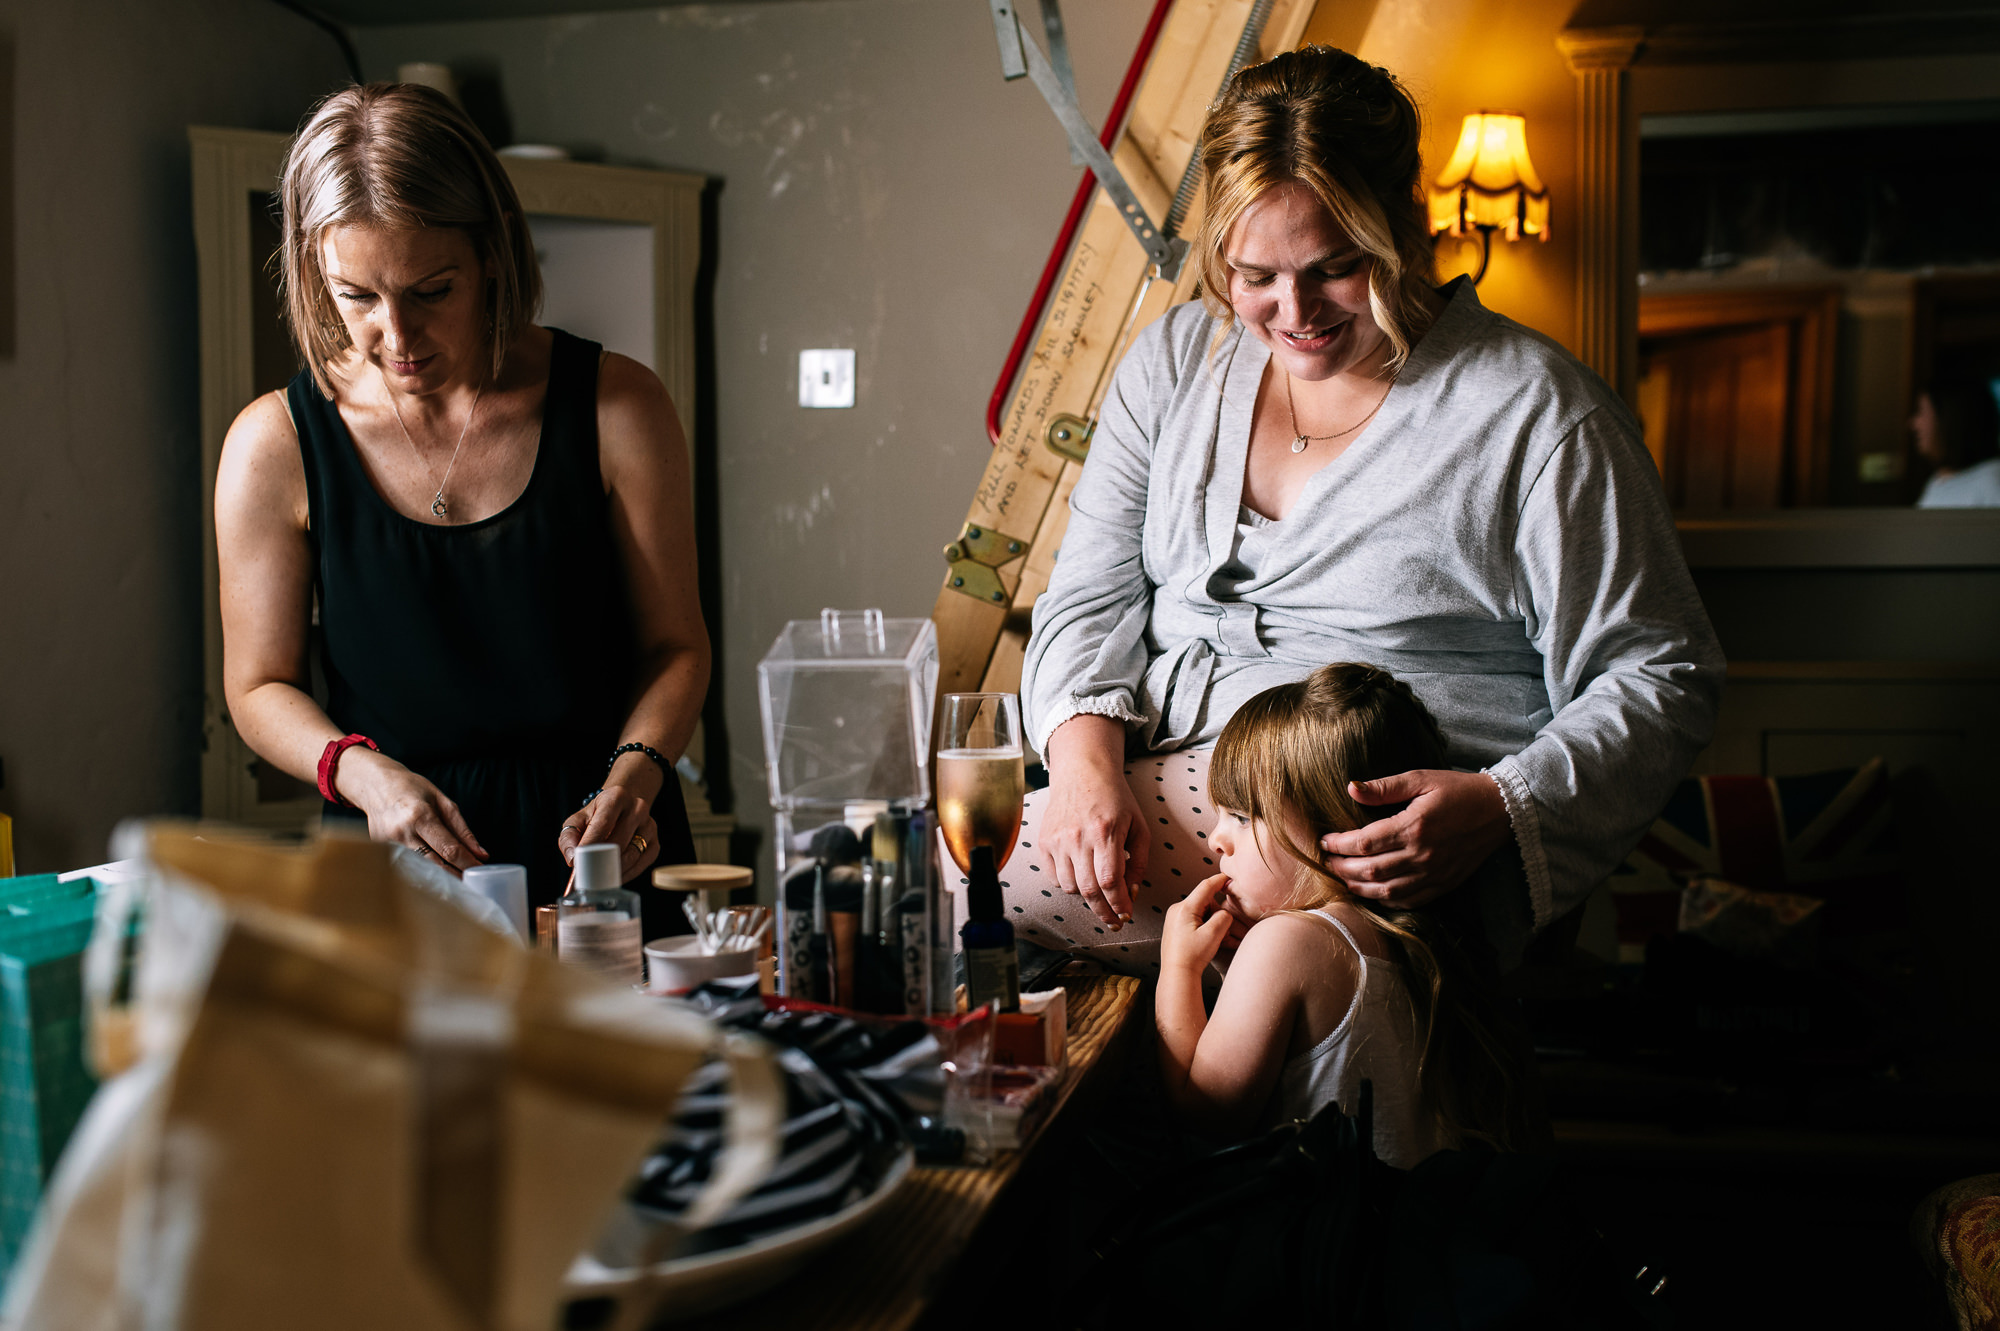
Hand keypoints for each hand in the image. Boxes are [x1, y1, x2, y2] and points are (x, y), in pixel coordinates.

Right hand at [338, 749, 487, 875]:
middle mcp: (401, 832)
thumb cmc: (412, 789)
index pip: (448, 848)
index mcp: (419, 816)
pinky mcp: (379, 850)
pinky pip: (406, 865)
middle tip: (472, 880)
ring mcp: (386, 844)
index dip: (467, 863)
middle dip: (456, 874)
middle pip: (434, 864)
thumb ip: (462, 830)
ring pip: (420, 870)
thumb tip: (480, 854)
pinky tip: (432, 874)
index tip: (480, 871)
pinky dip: (421, 871)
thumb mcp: (442, 801)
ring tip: (456, 880)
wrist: (375, 784)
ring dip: (440, 877)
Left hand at [559, 781, 661, 884]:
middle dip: (601, 862)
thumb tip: (573, 859)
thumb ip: (569, 838)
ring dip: (614, 871)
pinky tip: (615, 877)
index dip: (591, 844)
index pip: (604, 823)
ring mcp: (650, 825)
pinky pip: (642, 863)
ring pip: (632, 855)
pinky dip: (627, 874)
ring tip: (598, 880)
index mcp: (617, 797)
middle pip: (619, 841)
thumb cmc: (597, 816)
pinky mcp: (655, 842)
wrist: (623, 808)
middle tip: (586, 877)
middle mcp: (637, 808)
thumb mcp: (577, 820)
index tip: (579, 862)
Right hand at [1040, 721, 1147, 928]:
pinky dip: (1068, 884)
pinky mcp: (1044, 842)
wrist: (1082, 772)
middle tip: (1114, 922)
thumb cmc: (1116, 799)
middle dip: (1104, 912)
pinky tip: (1081, 876)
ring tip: (1099, 893)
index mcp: (1105, 831)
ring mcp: (1057, 840)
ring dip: (1087, 897)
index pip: (1110, 881)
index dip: (1119, 905)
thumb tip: (1132, 893)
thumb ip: (1138, 862)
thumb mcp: (1139, 826)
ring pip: (1070, 887)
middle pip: (1089, 890)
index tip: (1126, 916)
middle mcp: (1078, 837)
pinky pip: (1054, 877)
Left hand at [1162, 875, 1235, 974]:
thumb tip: (1224, 912)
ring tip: (1216, 940)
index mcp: (1184, 908)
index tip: (1229, 876)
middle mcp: (1177, 910)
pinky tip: (1209, 940)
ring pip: (1201, 912)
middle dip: (1218, 914)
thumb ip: (1223, 917)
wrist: (1177, 975)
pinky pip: (1195, 920)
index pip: (1205, 886)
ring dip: (1213, 923)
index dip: (1219, 880)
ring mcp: (1175, 919)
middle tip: (1224, 931)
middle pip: (1205, 902)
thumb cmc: (1192, 957)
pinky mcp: (1176, 927)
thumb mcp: (1213, 935)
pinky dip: (1205, 927)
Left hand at [1320, 769, 1509, 907]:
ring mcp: (1433, 874)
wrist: (1500, 811)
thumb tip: (1351, 788)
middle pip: (1369, 871)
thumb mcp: (1421, 779)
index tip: (1325, 840)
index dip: (1339, 844)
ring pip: (1385, 891)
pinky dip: (1384, 900)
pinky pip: (1407, 901)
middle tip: (1327, 860)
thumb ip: (1385, 787)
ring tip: (1343, 876)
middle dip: (1341, 867)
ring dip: (1358, 886)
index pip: (1364, 843)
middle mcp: (1422, 855)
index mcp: (1414, 826)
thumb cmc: (1458, 790)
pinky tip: (1372, 891)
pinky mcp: (1443, 885)